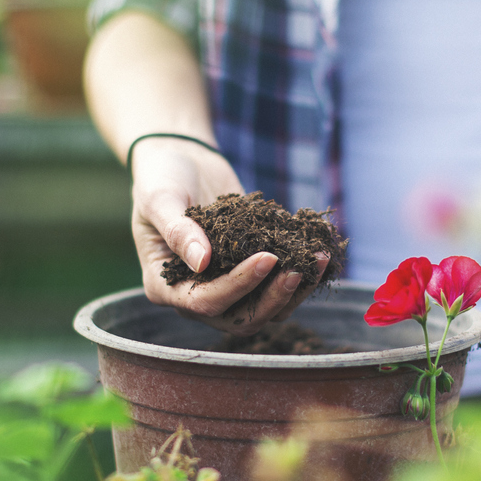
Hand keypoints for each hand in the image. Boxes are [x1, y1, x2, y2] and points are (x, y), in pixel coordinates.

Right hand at [131, 137, 329, 334]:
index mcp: (164, 286)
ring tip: (318, 259)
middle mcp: (194, 296)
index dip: (238, 285)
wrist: (181, 161)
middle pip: (239, 319)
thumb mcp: (160, 199)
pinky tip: (320, 255)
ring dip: (294, 291)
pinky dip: (300, 277)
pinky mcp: (248, 274)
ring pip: (265, 310)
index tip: (267, 257)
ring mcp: (224, 288)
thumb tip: (202, 263)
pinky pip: (276, 289)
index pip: (203, 302)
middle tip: (297, 268)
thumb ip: (177, 230)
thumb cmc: (161, 177)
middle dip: (272, 298)